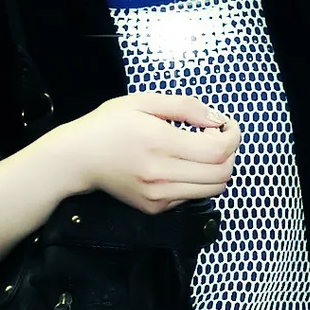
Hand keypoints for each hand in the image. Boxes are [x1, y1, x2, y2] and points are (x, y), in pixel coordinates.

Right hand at [64, 92, 239, 214]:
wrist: (77, 159)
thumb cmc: (108, 125)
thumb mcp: (144, 101)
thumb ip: (185, 107)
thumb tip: (217, 120)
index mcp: (160, 143)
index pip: (218, 150)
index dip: (232, 136)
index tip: (225, 125)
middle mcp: (161, 175)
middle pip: (223, 173)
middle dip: (229, 153)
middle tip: (213, 137)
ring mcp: (159, 196)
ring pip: (213, 189)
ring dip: (218, 168)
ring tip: (200, 151)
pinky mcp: (155, 208)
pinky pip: (193, 196)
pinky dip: (198, 180)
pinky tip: (181, 164)